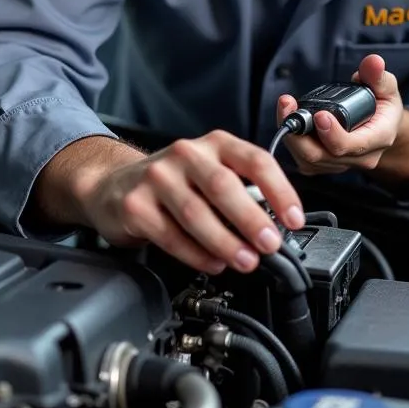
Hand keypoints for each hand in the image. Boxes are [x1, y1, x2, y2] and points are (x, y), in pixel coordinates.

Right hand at [73, 130, 304, 274]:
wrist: (114, 185)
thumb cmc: (174, 183)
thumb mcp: (210, 173)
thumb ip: (241, 191)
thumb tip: (277, 224)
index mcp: (214, 144)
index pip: (254, 159)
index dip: (279, 190)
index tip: (294, 218)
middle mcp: (185, 154)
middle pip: (223, 185)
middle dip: (251, 218)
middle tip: (270, 244)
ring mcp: (157, 177)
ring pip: (196, 212)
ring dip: (225, 242)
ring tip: (245, 261)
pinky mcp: (136, 204)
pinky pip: (170, 234)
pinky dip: (196, 254)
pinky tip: (213, 263)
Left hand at [276, 54, 402, 175]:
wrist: (380, 126)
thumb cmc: (382, 106)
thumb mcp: (385, 88)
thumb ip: (377, 76)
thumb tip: (373, 62)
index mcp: (378, 139)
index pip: (351, 145)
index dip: (332, 133)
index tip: (319, 114)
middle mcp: (359, 157)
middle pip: (322, 155)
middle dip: (300, 132)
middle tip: (288, 105)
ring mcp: (340, 163)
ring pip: (307, 159)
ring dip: (291, 134)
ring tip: (285, 106)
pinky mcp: (324, 164)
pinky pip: (302, 159)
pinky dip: (291, 140)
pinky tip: (287, 118)